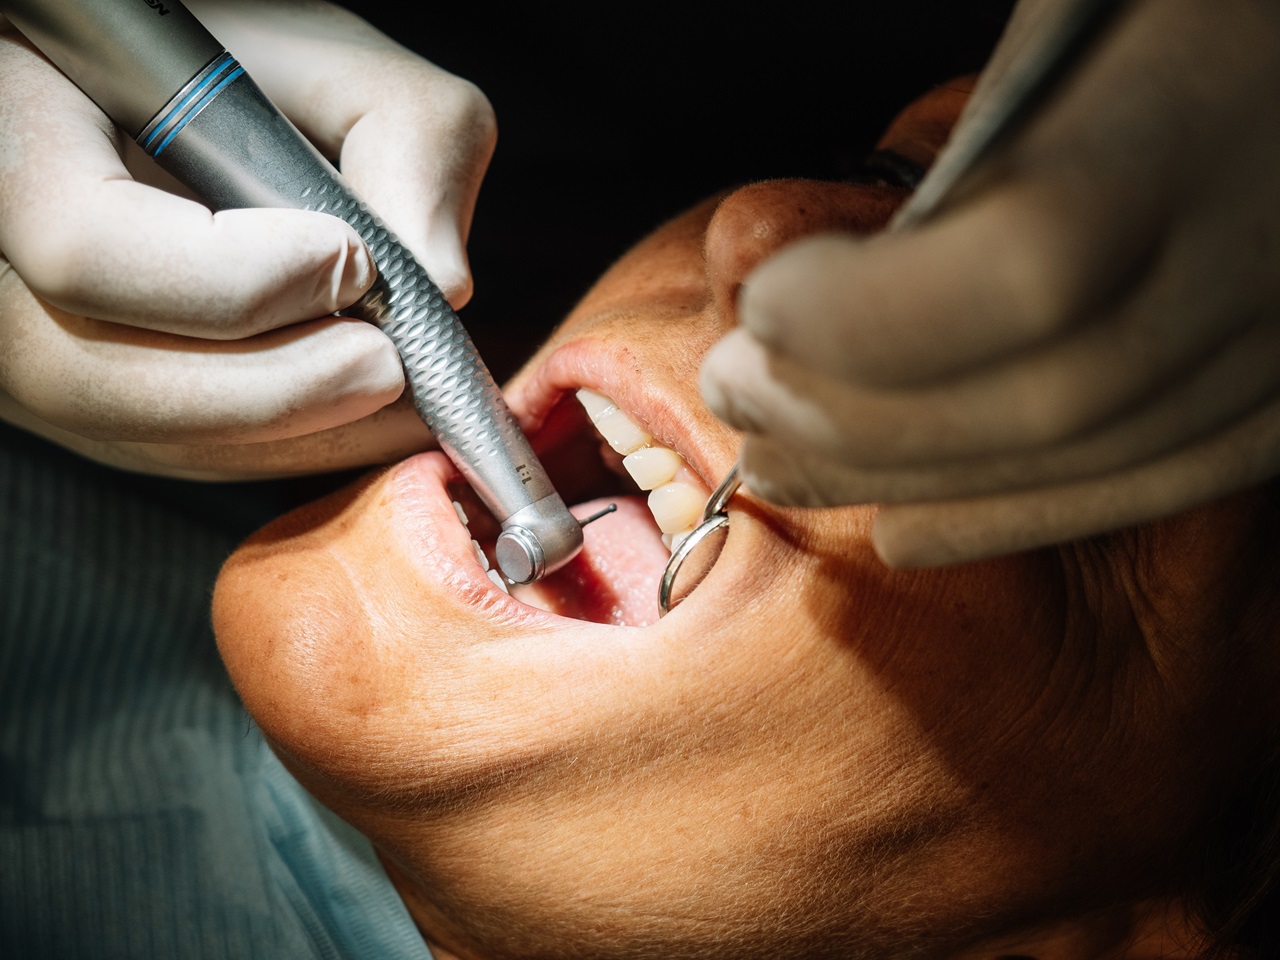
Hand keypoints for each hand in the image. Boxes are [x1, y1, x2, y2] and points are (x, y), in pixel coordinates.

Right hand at [0, 1, 495, 478]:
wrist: (193, 99)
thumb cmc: (253, 57)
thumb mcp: (342, 58)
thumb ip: (410, 140)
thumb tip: (440, 287)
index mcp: (23, 128)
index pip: (87, 246)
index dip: (235, 279)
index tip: (348, 258)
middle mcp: (2, 251)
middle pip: (100, 380)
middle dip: (277, 388)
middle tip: (389, 363)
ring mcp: (26, 333)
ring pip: (138, 436)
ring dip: (289, 433)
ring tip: (396, 388)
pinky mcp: (84, 390)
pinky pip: (168, 454)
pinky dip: (277, 449)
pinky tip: (354, 412)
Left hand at [701, 0, 1279, 566]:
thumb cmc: (1171, 12)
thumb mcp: (1069, 20)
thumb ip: (970, 146)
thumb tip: (810, 279)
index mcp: (1209, 108)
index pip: (1028, 265)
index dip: (866, 315)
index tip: (763, 305)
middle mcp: (1274, 243)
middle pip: (1045, 393)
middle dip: (851, 412)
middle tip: (734, 391)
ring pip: (1090, 456)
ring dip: (905, 477)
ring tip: (780, 463)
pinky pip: (1155, 480)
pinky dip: (1010, 514)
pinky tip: (899, 528)